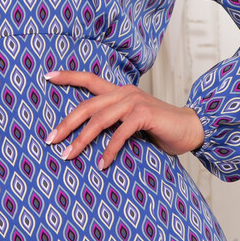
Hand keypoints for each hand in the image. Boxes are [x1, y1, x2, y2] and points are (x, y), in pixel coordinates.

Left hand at [43, 69, 204, 169]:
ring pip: (99, 119)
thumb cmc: (160, 130)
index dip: (68, 76)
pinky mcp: (144, 115)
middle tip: (50, 139)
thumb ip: (113, 124)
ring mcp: (134, 102)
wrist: (192, 129)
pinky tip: (102, 164)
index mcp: (120, 92)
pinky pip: (120, 133)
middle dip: (66, 123)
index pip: (89, 79)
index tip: (48, 76)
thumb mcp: (132, 123)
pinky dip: (109, 150)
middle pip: (87, 105)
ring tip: (68, 155)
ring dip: (81, 139)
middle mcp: (125, 93)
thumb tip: (86, 138)